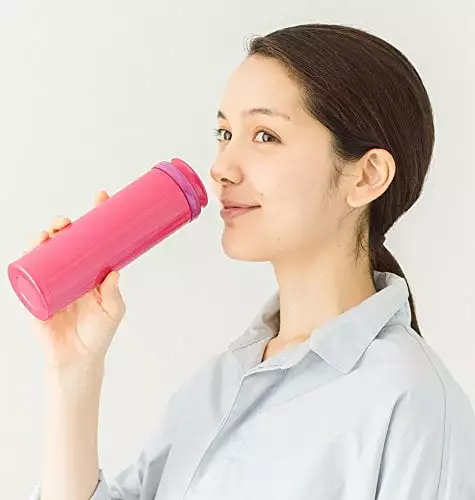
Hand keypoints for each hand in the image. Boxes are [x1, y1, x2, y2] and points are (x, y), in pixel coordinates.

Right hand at [27, 191, 125, 368]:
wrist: (77, 359)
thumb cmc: (97, 334)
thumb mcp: (112, 311)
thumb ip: (113, 294)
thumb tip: (114, 272)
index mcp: (90, 272)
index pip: (91, 239)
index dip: (94, 218)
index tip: (101, 198)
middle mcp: (70, 272)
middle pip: (63, 241)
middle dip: (63, 225)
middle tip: (67, 222)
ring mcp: (52, 282)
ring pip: (44, 252)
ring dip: (43, 238)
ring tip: (50, 233)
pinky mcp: (35, 295)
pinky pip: (27, 273)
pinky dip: (26, 259)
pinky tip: (31, 249)